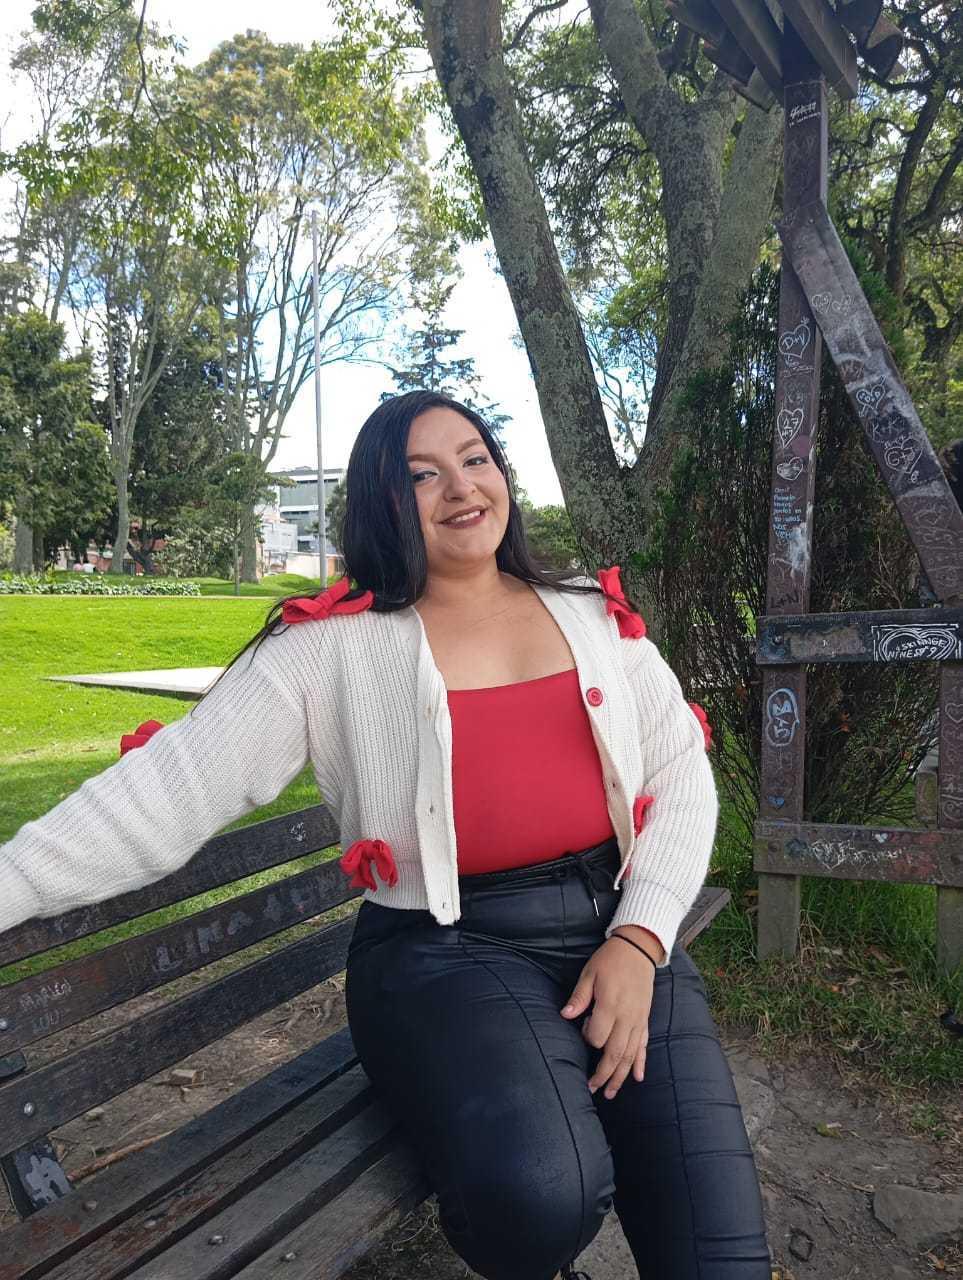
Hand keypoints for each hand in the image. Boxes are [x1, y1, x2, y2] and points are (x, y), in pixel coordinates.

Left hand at [559, 936, 655, 1099]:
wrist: (638, 950)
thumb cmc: (610, 960)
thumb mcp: (589, 973)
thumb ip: (579, 997)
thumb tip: (564, 1015)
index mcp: (611, 1005)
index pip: (598, 1036)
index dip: (588, 1037)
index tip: (583, 1028)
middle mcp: (627, 1017)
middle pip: (615, 1054)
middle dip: (603, 1074)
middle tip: (591, 1089)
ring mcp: (638, 1020)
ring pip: (630, 1055)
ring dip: (620, 1076)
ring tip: (610, 1093)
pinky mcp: (645, 1020)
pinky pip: (644, 1045)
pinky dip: (641, 1063)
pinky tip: (637, 1077)